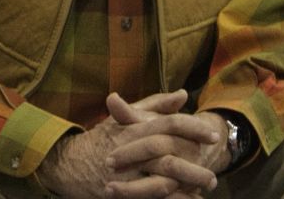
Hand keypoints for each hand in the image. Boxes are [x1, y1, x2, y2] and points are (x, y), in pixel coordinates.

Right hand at [35, 90, 219, 197]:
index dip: (194, 128)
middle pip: (170, 156)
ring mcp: (126, 174)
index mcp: (135, 128)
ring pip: (162, 181)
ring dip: (186, 186)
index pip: (170, 124)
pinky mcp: (122, 192)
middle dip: (195, 165)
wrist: (69, 164)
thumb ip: (155, 105)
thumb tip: (183, 95)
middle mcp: (131, 150)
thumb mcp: (126, 117)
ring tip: (205, 189)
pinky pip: (150, 197)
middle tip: (214, 172)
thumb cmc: (102, 138)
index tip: (214, 135)